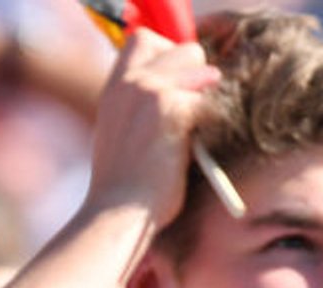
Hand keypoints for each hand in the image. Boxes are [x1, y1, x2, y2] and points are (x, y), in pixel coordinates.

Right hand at [84, 29, 220, 224]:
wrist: (117, 212)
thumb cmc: (122, 186)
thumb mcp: (119, 132)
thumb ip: (139, 103)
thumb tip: (180, 90)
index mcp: (115, 86)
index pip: (145, 39)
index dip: (168, 55)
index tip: (176, 85)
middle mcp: (131, 81)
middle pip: (185, 49)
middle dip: (197, 76)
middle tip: (192, 112)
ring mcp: (150, 90)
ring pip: (202, 69)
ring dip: (204, 99)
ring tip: (191, 133)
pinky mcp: (172, 107)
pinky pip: (208, 101)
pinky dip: (208, 124)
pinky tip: (195, 149)